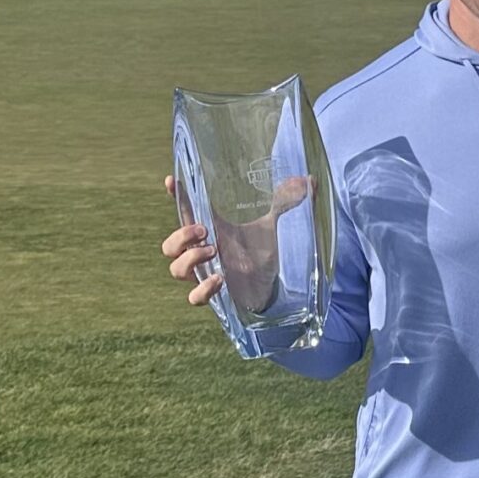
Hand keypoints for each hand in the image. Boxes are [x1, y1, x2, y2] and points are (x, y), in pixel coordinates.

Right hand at [161, 172, 312, 309]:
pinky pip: (194, 297)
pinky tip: (220, 279)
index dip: (175, 196)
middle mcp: (202, 252)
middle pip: (169, 246)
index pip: (185, 211)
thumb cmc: (261, 250)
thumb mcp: (270, 224)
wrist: (271, 284)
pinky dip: (203, 289)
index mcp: (210, 231)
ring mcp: (205, 275)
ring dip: (190, 259)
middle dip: (180, 236)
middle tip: (204, 230)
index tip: (171, 180)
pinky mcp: (215, 295)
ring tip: (213, 251)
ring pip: (176, 269)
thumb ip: (284, 202)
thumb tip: (309, 180)